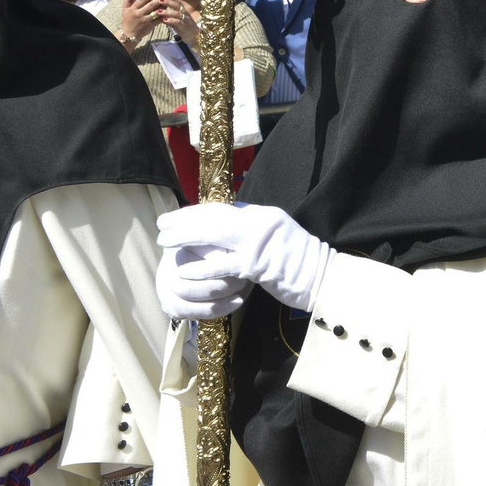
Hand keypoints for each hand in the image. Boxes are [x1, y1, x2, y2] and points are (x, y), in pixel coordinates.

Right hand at [120, 0, 164, 46]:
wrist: (129, 34)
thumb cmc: (127, 20)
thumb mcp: (125, 10)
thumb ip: (127, 0)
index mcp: (133, 9)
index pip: (142, 0)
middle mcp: (139, 14)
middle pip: (150, 5)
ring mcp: (145, 20)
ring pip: (156, 12)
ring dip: (162, 7)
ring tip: (168, 2)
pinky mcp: (150, 26)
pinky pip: (158, 20)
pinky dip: (163, 16)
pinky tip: (168, 12)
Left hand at [156, 202, 331, 312]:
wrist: (324, 277)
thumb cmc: (300, 263)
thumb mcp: (277, 238)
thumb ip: (253, 232)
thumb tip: (227, 230)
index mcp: (264, 214)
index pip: (223, 207)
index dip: (196, 211)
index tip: (177, 216)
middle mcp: (261, 221)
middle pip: (215, 216)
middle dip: (184, 220)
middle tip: (162, 223)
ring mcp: (260, 242)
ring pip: (215, 233)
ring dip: (185, 237)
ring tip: (164, 241)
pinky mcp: (259, 264)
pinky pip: (223, 264)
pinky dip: (201, 267)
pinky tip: (183, 268)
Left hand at [158, 0, 200, 46]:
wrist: (194, 37)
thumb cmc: (184, 27)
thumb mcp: (176, 19)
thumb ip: (169, 15)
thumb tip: (160, 9)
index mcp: (183, 11)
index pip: (177, 2)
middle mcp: (185, 14)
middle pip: (177, 6)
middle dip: (168, 2)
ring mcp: (185, 20)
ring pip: (177, 14)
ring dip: (168, 12)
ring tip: (159, 11)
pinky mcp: (184, 27)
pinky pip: (178, 23)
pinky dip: (171, 21)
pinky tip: (164, 20)